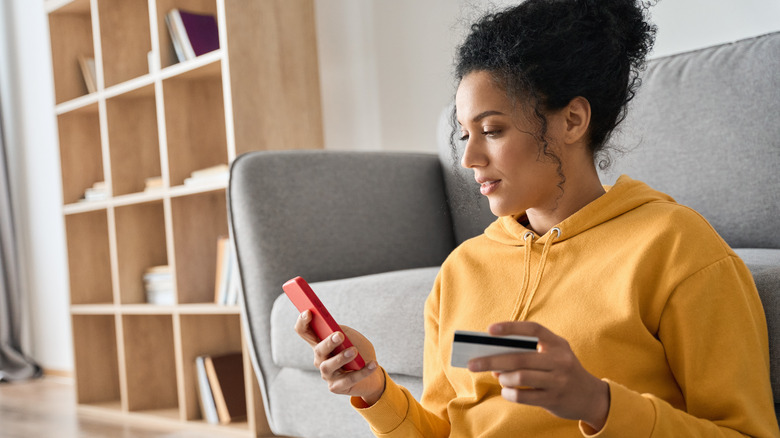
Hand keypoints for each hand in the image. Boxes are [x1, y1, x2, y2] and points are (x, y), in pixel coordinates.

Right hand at [294, 310, 385, 404]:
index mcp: (320, 343)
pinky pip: (348, 379)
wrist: (373, 374)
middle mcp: (320, 359)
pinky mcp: (336, 387)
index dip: (302, 322)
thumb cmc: (360, 352)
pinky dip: (362, 371)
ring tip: (354, 351)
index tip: (308, 312)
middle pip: (318, 350)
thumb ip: (344, 332)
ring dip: (341, 358)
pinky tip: (373, 364)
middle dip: (328, 343)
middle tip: (339, 335)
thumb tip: (337, 331)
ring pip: (328, 366)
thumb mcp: (353, 337)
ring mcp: (327, 374)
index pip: (304, 331)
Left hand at [467, 321, 609, 431]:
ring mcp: (558, 381)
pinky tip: (506, 391)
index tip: (489, 330)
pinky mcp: (554, 399)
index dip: (511, 327)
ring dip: (503, 378)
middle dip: (491, 360)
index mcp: (558, 343)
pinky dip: (509, 393)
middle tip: (472, 363)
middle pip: (519, 357)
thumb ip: (528, 353)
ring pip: (520, 377)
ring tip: (499, 377)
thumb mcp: (553, 356)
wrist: (590, 397)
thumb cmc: (562, 371)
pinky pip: (523, 396)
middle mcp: (560, 360)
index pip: (533, 329)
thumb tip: (494, 357)